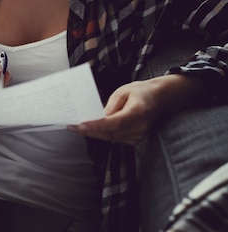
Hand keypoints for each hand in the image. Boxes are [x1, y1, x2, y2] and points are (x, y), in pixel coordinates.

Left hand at [68, 74, 201, 145]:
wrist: (159, 98)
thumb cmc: (141, 92)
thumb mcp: (123, 91)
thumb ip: (110, 106)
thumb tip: (97, 118)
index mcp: (138, 111)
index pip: (115, 122)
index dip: (97, 125)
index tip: (81, 125)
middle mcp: (140, 126)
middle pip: (110, 133)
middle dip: (89, 131)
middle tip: (72, 126)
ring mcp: (139, 135)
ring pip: (111, 138)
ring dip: (93, 133)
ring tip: (77, 127)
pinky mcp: (136, 139)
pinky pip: (115, 139)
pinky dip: (103, 134)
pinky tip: (91, 129)